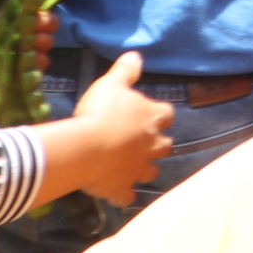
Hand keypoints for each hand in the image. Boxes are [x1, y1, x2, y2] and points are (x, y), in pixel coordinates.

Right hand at [63, 52, 175, 203]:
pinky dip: (123, 195)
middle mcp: (152, 145)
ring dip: (144, 169)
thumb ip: (125, 71)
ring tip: (131, 167)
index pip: (166, 114)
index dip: (158, 114)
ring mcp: (139, 169)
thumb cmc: (100, 111)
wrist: (86, 148)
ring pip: (151, 172)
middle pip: (164, 146)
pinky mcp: (123, 188)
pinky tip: (116, 193)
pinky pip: (127, 197)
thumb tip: (136, 55)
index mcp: (152, 118)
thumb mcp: (111, 83)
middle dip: (156, 144)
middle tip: (141, 142)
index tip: (149, 113)